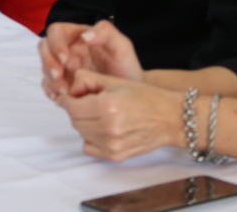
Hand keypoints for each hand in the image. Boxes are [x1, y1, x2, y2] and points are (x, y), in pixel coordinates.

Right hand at [40, 20, 143, 98]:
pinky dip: (52, 92)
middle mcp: (68, 50)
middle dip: (48, 63)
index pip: (56, 31)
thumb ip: (107, 33)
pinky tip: (62, 98)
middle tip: (59, 78)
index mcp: (79, 36)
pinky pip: (49, 86)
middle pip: (45, 48)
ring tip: (66, 92)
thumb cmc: (127, 69)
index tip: (66, 59)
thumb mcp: (122, 47)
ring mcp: (63, 68)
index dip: (56, 44)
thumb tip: (85, 36)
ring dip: (50, 80)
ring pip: (45, 69)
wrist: (132, 96)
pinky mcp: (63, 85)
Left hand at [57, 71, 185, 161]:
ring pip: (81, 134)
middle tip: (88, 103)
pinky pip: (90, 148)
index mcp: (107, 105)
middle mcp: (108, 127)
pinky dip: (92, 138)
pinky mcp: (116, 156)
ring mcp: (112, 145)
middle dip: (77, 111)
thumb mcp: (115, 81)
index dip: (67, 100)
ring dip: (85, 124)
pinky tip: (104, 128)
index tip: (69, 97)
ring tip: (100, 115)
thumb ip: (87, 80)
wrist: (170, 118)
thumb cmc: (145, 96)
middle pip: (74, 121)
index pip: (71, 107)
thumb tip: (68, 90)